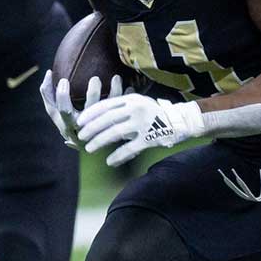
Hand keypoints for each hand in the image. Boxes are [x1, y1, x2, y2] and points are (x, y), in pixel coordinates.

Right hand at [40, 71, 124, 149]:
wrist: (88, 146)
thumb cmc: (69, 122)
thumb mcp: (54, 112)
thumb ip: (47, 94)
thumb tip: (48, 73)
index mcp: (68, 124)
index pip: (63, 110)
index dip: (62, 96)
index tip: (64, 80)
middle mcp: (84, 128)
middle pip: (89, 112)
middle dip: (92, 94)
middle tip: (95, 78)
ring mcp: (100, 130)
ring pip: (110, 112)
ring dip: (114, 93)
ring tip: (116, 78)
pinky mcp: (113, 129)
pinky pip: (122, 114)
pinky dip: (126, 100)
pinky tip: (130, 88)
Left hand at [77, 95, 203, 166]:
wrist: (180, 121)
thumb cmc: (154, 113)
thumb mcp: (138, 103)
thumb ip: (121, 108)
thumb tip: (97, 116)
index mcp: (131, 99)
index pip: (106, 105)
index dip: (91, 113)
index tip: (80, 121)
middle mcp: (136, 109)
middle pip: (108, 119)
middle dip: (92, 128)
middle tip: (81, 136)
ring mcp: (143, 123)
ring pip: (115, 133)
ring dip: (100, 141)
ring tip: (89, 148)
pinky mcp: (150, 138)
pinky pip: (130, 148)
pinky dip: (118, 155)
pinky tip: (109, 161)